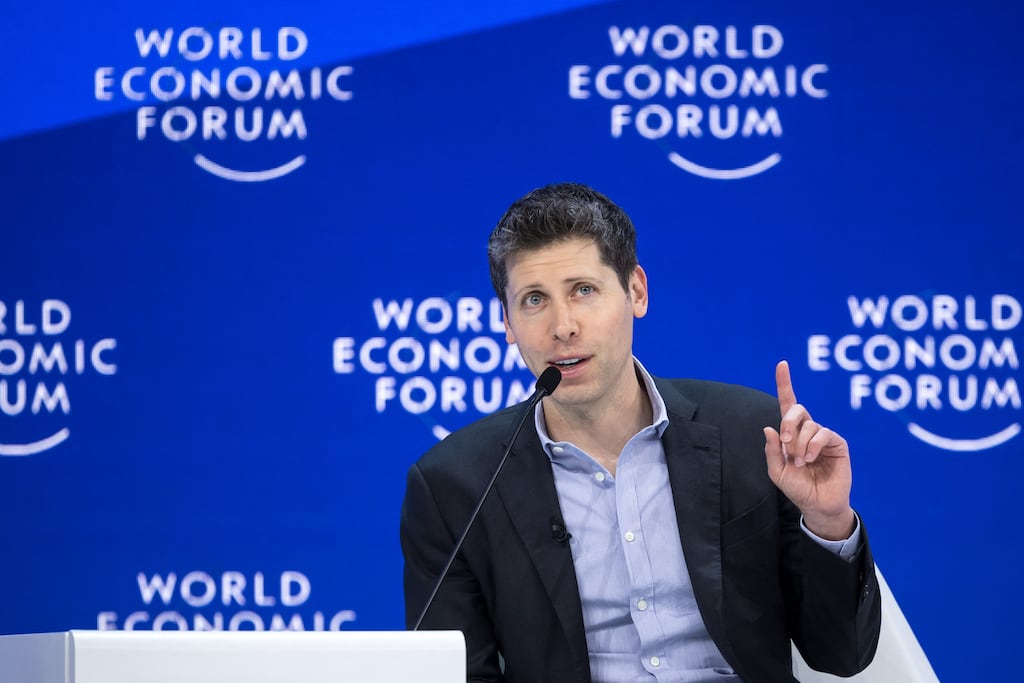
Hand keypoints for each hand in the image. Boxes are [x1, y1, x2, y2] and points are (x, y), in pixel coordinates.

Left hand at [763, 361, 855, 540]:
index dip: (785, 383)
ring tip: (800, 462)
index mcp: (791, 433)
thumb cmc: (797, 487)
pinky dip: (813, 445)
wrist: (817, 504)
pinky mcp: (837, 443)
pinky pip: (823, 433)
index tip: (782, 364)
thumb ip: (772, 451)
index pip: (788, 404)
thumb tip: (769, 428)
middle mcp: (808, 430)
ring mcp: (823, 436)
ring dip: (800, 444)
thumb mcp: (777, 471)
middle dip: (788, 422)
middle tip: (786, 442)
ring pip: (809, 425)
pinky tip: (809, 459)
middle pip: (796, 409)